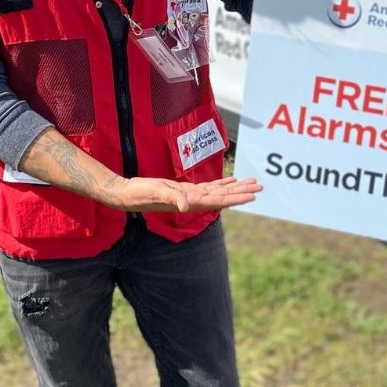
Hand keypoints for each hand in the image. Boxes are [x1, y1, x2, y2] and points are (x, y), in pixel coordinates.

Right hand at [112, 175, 262, 212]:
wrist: (126, 194)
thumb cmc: (139, 193)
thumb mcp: (155, 192)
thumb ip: (172, 197)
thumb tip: (185, 205)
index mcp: (190, 201)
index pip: (219, 200)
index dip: (236, 198)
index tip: (252, 196)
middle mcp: (193, 200)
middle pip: (223, 196)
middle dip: (242, 192)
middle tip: (260, 187)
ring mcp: (190, 195)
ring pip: (218, 191)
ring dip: (234, 188)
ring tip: (251, 183)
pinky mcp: (184, 189)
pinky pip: (208, 187)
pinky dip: (220, 183)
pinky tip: (230, 181)